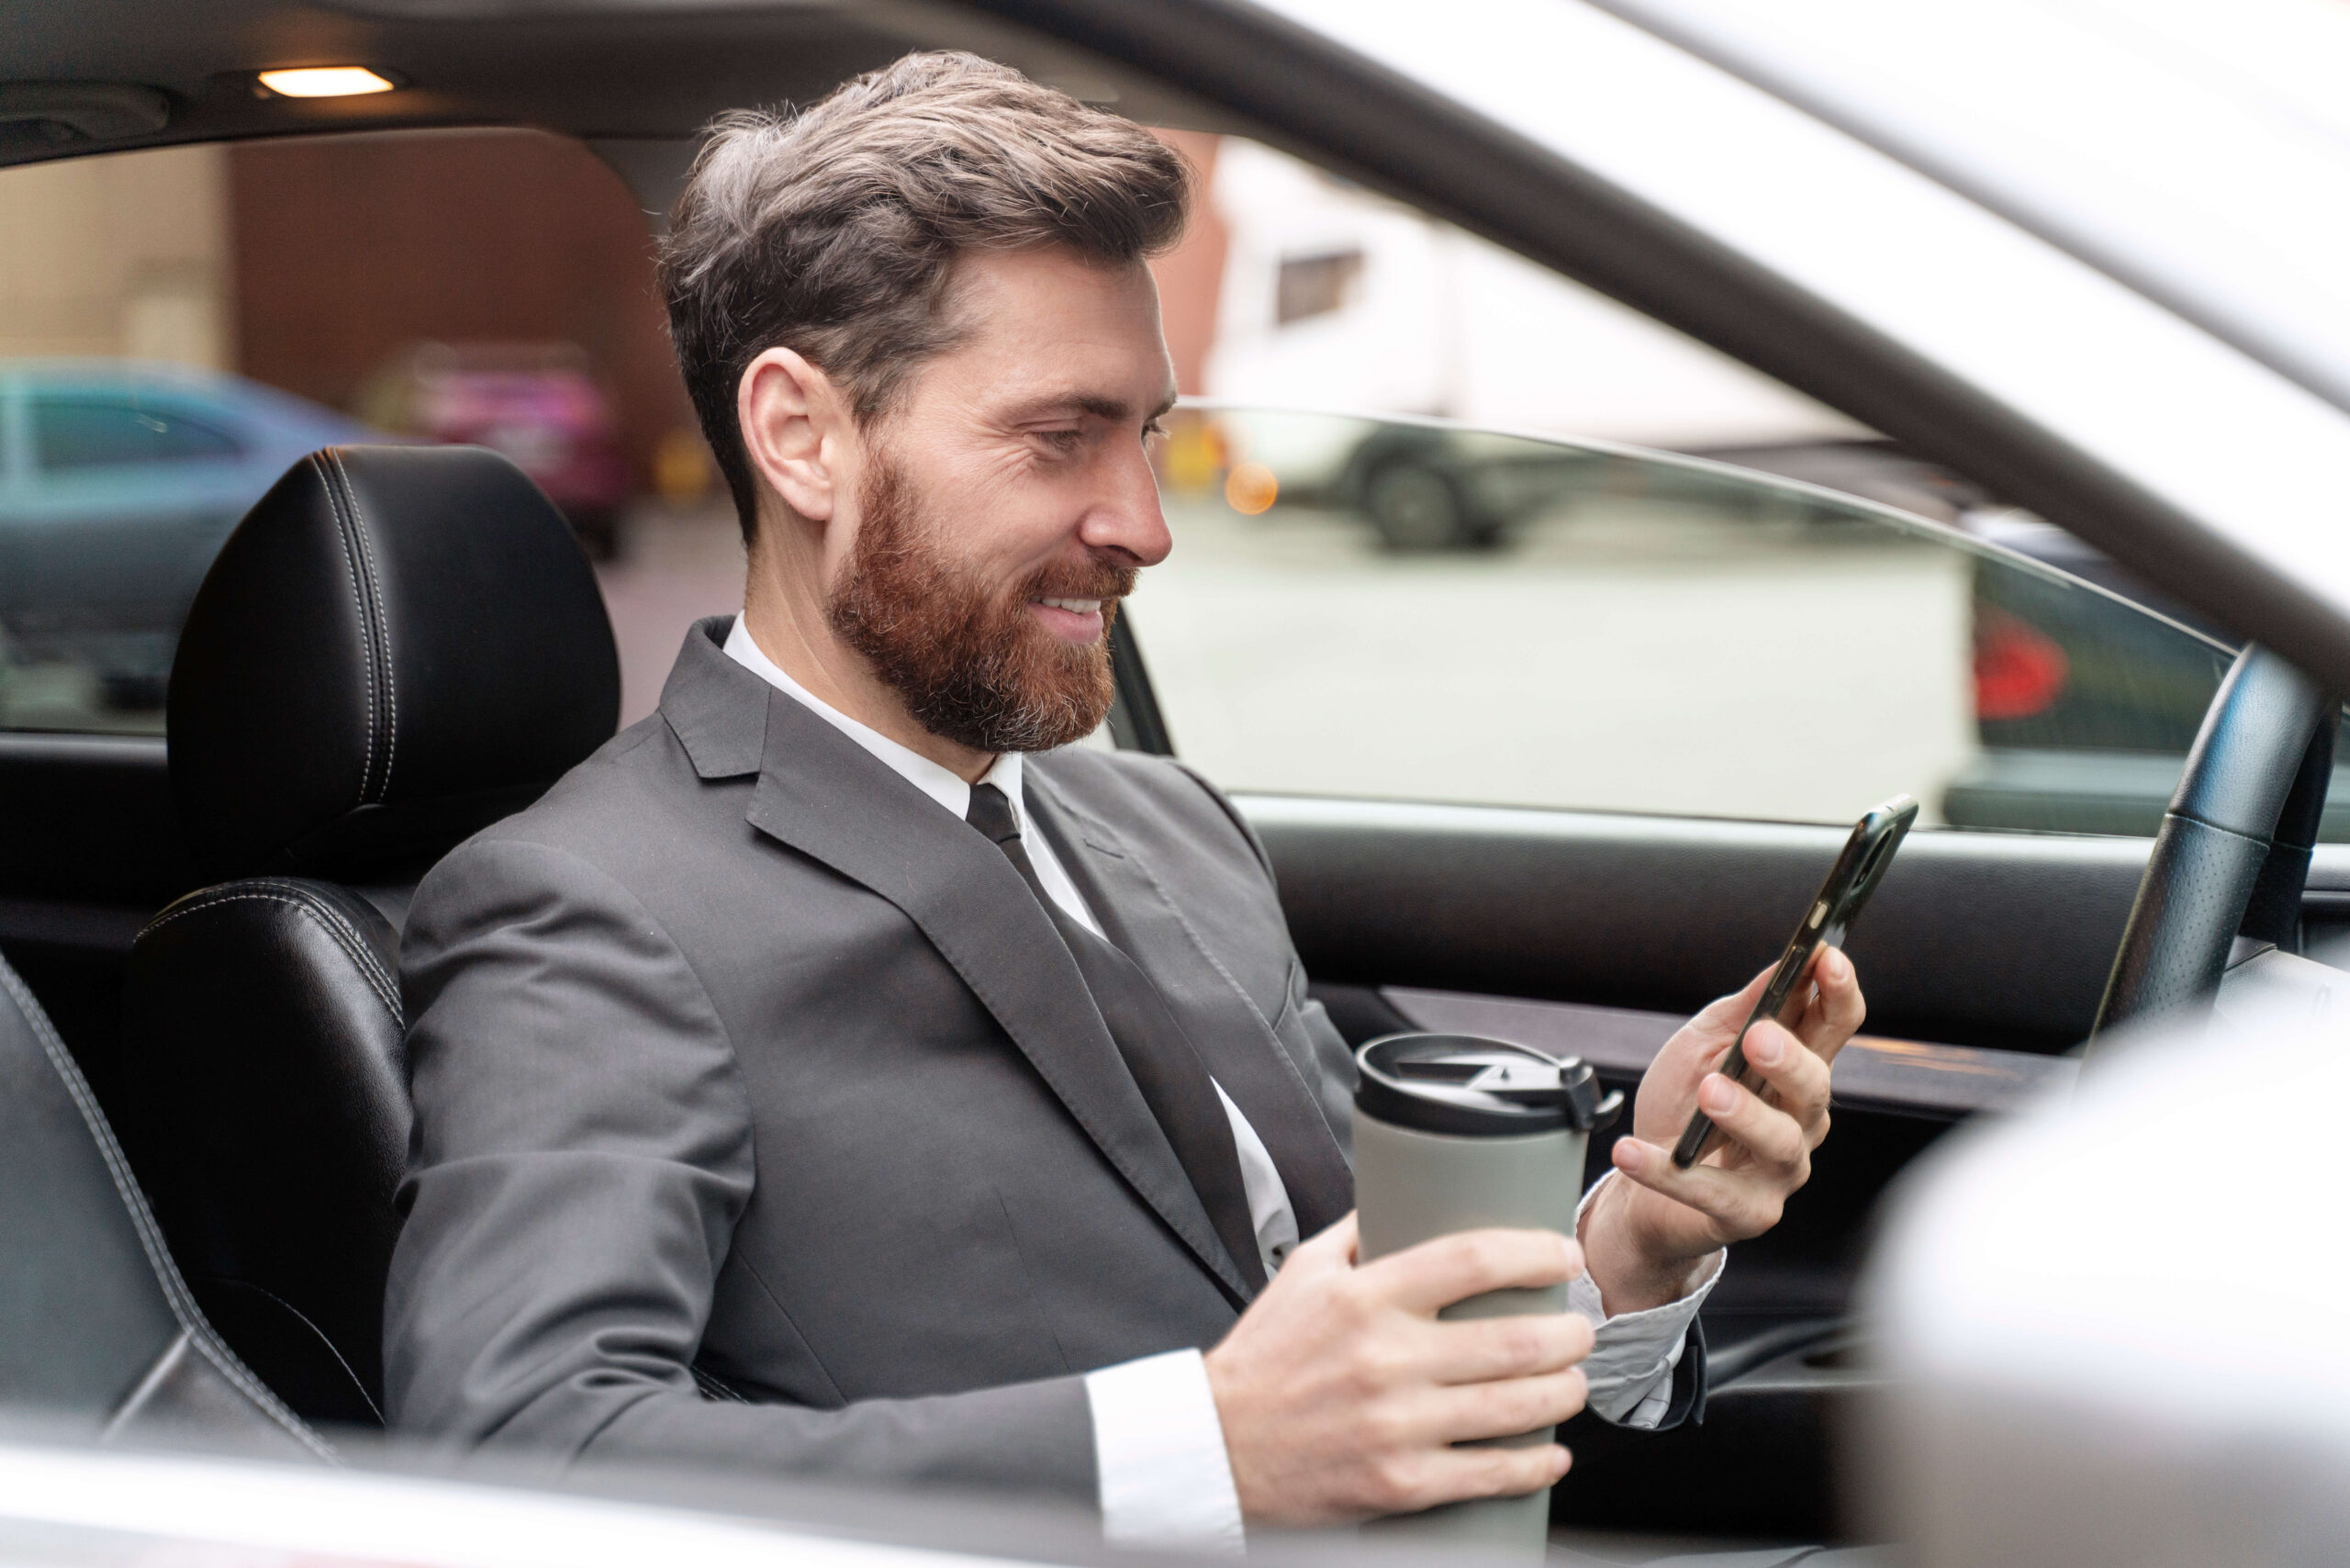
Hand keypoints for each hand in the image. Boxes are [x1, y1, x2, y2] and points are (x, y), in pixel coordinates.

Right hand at [1204, 1213, 1594, 1526]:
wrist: (1217, 1446)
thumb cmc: (1264, 1358)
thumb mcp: (1302, 1271)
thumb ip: (1359, 1231)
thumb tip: (1408, 1192)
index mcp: (1364, 1298)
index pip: (1471, 1259)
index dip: (1535, 1253)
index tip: (1564, 1255)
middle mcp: (1385, 1359)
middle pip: (1514, 1339)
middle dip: (1570, 1333)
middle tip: (1581, 1327)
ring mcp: (1395, 1426)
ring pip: (1515, 1407)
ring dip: (1565, 1393)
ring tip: (1574, 1382)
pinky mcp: (1399, 1484)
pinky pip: (1489, 1476)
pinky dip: (1535, 1465)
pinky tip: (1552, 1454)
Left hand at [1580, 947, 1863, 1314]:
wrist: (1641, 1186)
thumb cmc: (1682, 1108)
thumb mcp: (1703, 1045)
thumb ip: (1743, 1009)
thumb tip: (1782, 966)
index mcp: (1795, 1071)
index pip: (1833, 1027)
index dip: (1838, 993)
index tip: (1828, 959)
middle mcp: (1800, 1121)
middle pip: (1816, 1086)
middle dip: (1791, 1060)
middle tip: (1760, 1037)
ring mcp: (1778, 1171)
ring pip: (1779, 1143)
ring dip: (1744, 1115)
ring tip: (1709, 1092)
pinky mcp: (1746, 1214)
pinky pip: (1709, 1192)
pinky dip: (1667, 1172)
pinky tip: (1631, 1152)